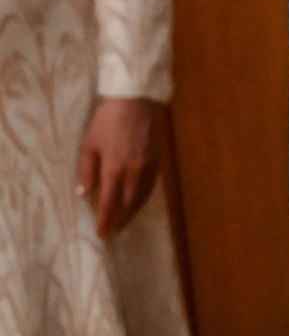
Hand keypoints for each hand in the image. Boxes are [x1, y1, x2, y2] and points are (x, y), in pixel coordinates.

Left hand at [75, 96, 163, 238]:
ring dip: (132, 212)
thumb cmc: (107, 122)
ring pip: (142, 197)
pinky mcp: (157, 161)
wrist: (135, 102)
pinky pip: (150, 187)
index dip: (106, 220)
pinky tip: (137, 202)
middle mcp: (135, 172)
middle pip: (128, 204)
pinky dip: (142, 199)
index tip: (102, 233)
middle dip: (120, 220)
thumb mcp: (89, 145)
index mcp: (115, 168)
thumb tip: (83, 194)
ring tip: (124, 222)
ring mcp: (149, 167)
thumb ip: (86, 171)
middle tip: (112, 232)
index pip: (110, 202)